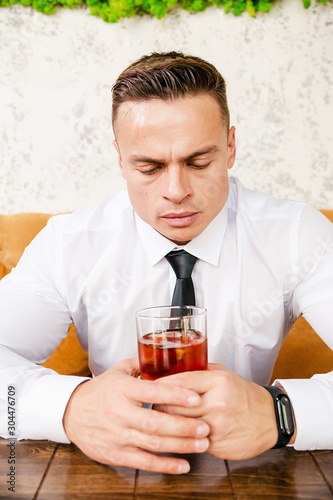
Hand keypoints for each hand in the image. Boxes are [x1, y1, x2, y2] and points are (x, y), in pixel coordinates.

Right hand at [62, 358, 209, 473]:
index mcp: (122, 389)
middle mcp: (119, 413)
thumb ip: (141, 365)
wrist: (71, 413)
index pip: (151, 392)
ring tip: (202, 444)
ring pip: (152, 443)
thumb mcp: (117, 371)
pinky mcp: (115, 454)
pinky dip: (165, 465)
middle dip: (183, 426)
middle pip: (155, 422)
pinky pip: (143, 462)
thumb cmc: (100, 391)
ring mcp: (117, 435)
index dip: (175, 395)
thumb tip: (166, 357)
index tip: (195, 398)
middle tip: (205, 427)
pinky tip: (183, 465)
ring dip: (180, 446)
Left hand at [155, 364, 279, 459]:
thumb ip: (200, 371)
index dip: (160, 385)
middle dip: (159, 405)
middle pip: (174, 405)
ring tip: (160, 418)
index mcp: (217, 382)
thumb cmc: (245, 395)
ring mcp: (217, 426)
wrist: (271, 419)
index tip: (148, 386)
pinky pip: (191, 440)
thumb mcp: (225, 374)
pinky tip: (179, 432)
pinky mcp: (217, 445)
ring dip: (167, 423)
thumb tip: (173, 368)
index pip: (179, 382)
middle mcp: (217, 403)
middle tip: (151, 403)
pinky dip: (183, 437)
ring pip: (179, 425)